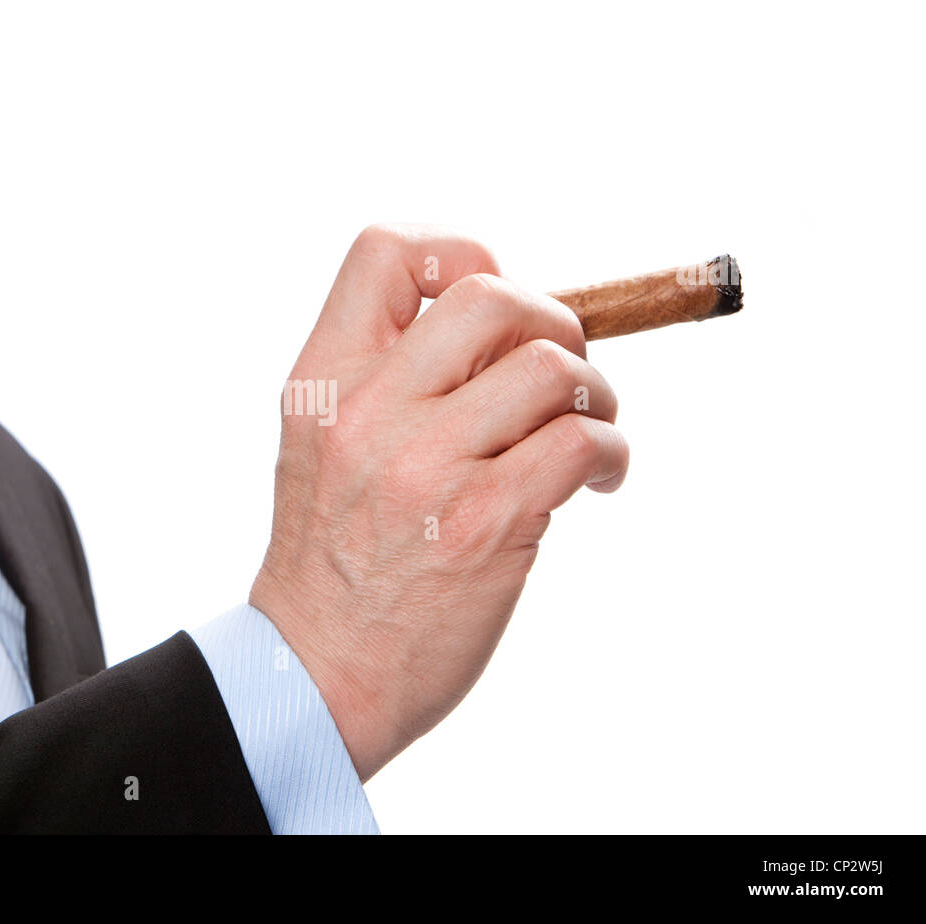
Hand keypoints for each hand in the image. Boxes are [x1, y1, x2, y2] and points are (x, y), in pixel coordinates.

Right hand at [249, 224, 628, 781]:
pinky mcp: (485, 523)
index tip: (489, 309)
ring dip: (594, 394)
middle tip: (561, 371)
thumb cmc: (332, 561)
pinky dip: (609, 453)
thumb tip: (505, 326)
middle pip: (491, 294)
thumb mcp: (322, 445)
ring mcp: (426, 466)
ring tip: (586, 432)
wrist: (316, 674)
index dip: (455, 252)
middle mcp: (370, 411)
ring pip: (552, 367)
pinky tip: (594, 481)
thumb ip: (387, 377)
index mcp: (324, 381)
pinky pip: (581, 442)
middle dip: (553, 320)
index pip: (384, 251)